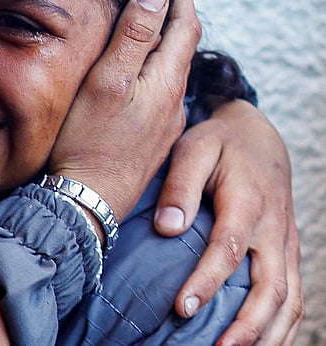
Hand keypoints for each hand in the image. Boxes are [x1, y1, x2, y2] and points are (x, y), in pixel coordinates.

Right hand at [49, 0, 199, 221]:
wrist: (88, 202)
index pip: (186, 24)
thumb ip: (133, 36)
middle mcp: (173, 101)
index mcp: (166, 81)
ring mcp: (165, 123)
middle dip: (173, 16)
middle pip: (182, 47)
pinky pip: (159, 95)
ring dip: (161, 46)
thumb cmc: (89, 143)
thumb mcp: (107, 81)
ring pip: (170, 72)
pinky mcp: (152, 140)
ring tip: (140, 29)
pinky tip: (131, 78)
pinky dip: (151, 73)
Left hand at [155, 99, 303, 344]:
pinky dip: (282, 327)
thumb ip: (180, 187)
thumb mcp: (194, 150)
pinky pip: (294, 297)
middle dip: (247, 324)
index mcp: (248, 203)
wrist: (258, 135)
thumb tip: (166, 227)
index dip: (207, 281)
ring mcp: (286, 244)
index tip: (182, 308)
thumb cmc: (218, 143)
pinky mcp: (287, 254)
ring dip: (267, 333)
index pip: (229, 250)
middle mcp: (274, 230)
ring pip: (289, 299)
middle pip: (270, 286)